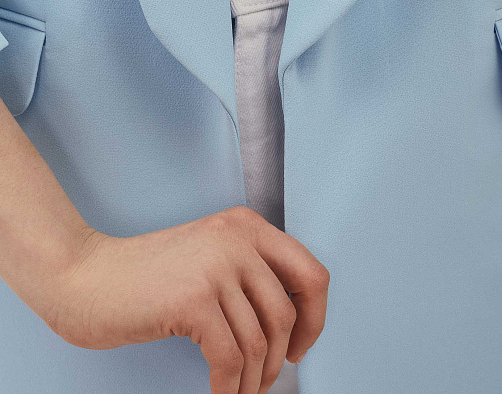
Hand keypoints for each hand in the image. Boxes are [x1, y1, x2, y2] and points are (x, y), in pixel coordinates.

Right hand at [49, 206, 329, 393]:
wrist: (86, 276)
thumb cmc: (145, 274)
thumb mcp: (210, 256)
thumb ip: (249, 273)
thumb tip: (293, 322)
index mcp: (246, 225)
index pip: (311, 273)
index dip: (314, 317)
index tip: (299, 343)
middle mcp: (237, 238)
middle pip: (287, 313)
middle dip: (280, 357)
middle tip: (265, 377)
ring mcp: (216, 266)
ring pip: (260, 342)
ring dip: (253, 379)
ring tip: (239, 390)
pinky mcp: (194, 300)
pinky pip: (231, 359)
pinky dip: (230, 387)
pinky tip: (221, 393)